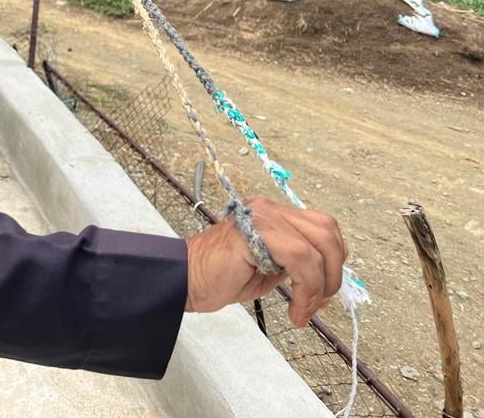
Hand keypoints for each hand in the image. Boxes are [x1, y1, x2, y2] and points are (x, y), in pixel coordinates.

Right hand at [184, 198, 346, 326]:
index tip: (323, 294)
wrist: (185, 279)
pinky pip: (299, 257)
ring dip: (320, 285)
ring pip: (317, 247)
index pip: (323, 229)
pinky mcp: (255, 232)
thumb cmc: (219, 276)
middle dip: (333, 274)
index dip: (334, 263)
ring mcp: (262, 217)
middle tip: (318, 303)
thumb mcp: (269, 269)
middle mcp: (270, 210)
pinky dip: (307, 288)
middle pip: (328, 233)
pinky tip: (296, 309)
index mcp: (275, 215)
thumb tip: (325, 281)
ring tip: (304, 309)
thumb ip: (296, 266)